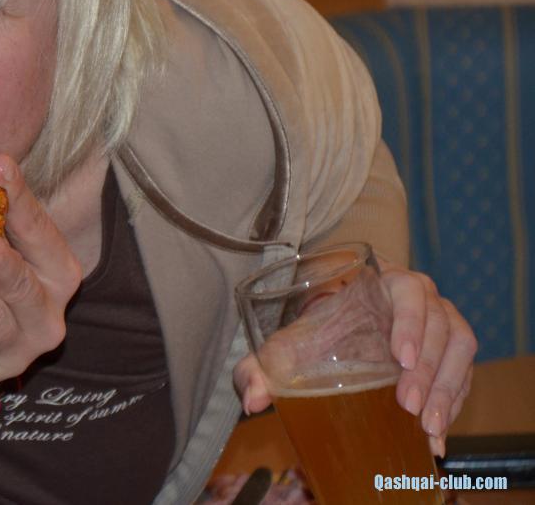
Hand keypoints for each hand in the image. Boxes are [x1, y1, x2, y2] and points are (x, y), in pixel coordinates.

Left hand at [233, 259, 475, 455]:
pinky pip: (464, 372)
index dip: (409, 321)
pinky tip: (437, 435)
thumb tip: (252, 399)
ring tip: (428, 426)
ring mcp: (442, 323)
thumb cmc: (312, 333)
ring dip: (448, 388)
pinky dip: (454, 403)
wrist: (336, 335)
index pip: (408, 291)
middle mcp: (421, 297)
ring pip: (460, 349)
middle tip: (409, 406)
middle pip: (439, 325)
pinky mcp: (451, 352)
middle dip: (428, 369)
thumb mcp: (283, 347)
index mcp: (383, 280)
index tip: (398, 358)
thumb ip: (259, 367)